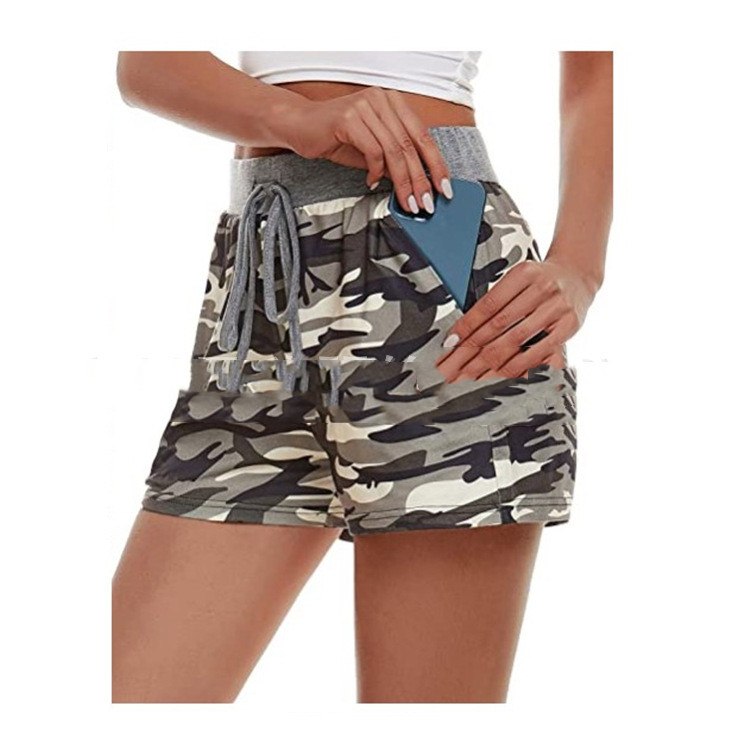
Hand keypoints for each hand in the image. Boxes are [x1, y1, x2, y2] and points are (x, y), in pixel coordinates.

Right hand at [284, 87, 452, 214]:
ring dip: (403, 181)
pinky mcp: (349, 118)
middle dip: (421, 179)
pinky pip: (373, 151)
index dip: (436, 164)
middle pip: (411, 145)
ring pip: (395, 151)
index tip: (443, 187)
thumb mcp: (372, 149)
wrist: (299, 125)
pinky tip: (371, 181)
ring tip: (407, 201)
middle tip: (426, 202)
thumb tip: (418, 182)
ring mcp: (366, 105)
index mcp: (393, 102)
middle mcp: (382, 99)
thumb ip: (394, 159)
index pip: (422, 135)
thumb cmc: (335, 135)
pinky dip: (375, 171)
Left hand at [435, 257, 597, 381]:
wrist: (578, 276)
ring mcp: (557, 307)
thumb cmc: (541, 280)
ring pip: (516, 339)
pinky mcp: (569, 325)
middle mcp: (541, 288)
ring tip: (471, 371)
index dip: (467, 325)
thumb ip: (496, 301)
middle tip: (454, 364)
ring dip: (490, 359)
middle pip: (499, 324)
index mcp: (523, 273)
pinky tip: (500, 371)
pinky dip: (517, 363)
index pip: (488, 304)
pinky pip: (538, 351)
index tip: (450, 342)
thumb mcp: (518, 280)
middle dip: (473, 347)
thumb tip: (464, 331)